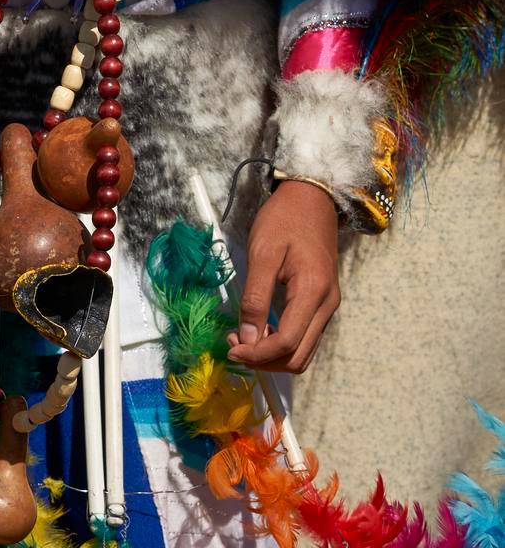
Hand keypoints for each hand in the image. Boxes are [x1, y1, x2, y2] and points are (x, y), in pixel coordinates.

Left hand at [227, 180, 339, 373]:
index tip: (230, 349)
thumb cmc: (284, 219)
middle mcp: (327, 305)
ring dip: (273, 355)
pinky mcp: (323, 302)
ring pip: (303, 351)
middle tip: (233, 346)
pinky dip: (282, 342)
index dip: (257, 353)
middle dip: (264, 360)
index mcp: (314, 292)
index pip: (287, 343)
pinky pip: (305, 336)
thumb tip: (247, 338)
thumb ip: (255, 297)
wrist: (311, 197)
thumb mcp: (263, 252)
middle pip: (298, 356)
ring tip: (243, 339)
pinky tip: (260, 329)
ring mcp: (328, 305)